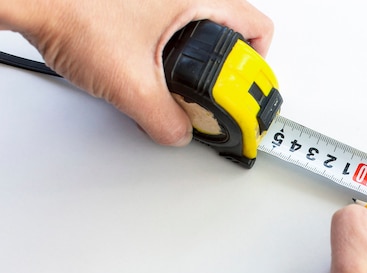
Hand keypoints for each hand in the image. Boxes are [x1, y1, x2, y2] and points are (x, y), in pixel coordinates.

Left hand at [1, 0, 272, 145]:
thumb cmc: (71, 10)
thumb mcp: (129, 83)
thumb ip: (164, 119)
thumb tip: (179, 131)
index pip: (260, 29)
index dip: (258, 70)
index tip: (243, 96)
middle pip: (235, 32)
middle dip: (227, 69)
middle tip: (213, 93)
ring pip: (206, 29)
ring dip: (200, 60)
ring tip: (178, 81)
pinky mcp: (145, 2)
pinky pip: (178, 25)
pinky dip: (175, 49)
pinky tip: (152, 64)